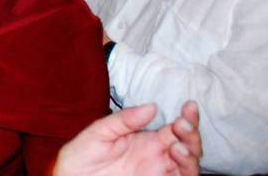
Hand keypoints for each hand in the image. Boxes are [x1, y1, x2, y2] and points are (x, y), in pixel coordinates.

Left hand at [53, 101, 201, 175]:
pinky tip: (176, 155)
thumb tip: (151, 106)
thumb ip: (125, 119)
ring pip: (189, 164)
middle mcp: (158, 156)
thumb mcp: (100, 131)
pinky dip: (187, 170)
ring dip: (190, 152)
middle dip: (191, 133)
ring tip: (177, 144)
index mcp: (147, 140)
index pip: (175, 128)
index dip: (187, 117)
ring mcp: (159, 172)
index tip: (189, 105)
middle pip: (188, 145)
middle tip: (183, 123)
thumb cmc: (83, 155)